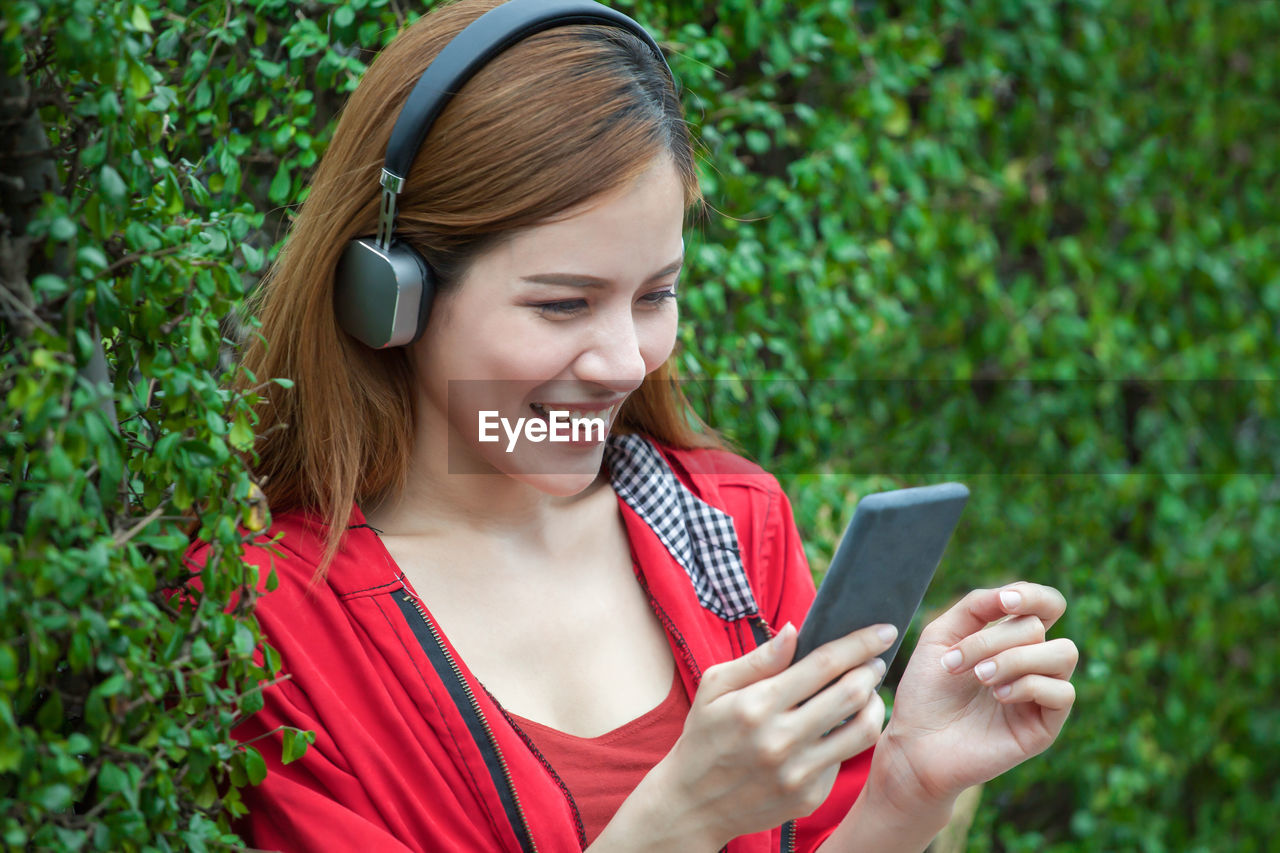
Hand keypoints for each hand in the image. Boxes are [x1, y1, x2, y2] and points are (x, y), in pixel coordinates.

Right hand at [597, 622, 894, 850]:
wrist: (692, 804)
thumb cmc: (704, 735)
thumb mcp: (715, 687)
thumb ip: (758, 660)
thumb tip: (794, 631)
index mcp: (757, 705)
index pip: (823, 664)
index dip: (860, 643)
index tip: (884, 630)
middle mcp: (780, 740)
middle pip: (851, 694)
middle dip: (872, 669)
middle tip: (875, 661)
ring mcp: (797, 772)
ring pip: (862, 730)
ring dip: (874, 704)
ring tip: (868, 693)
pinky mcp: (808, 796)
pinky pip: (844, 759)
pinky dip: (849, 736)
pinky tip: (839, 726)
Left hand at [875, 582, 1077, 806]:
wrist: (915, 743)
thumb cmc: (927, 691)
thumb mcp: (941, 636)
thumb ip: (974, 607)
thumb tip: (1010, 593)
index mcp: (1010, 639)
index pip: (1046, 605)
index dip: (1034, 595)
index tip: (1004, 602)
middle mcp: (1031, 663)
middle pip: (1038, 628)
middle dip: (993, 638)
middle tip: (957, 662)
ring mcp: (1041, 694)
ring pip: (1063, 653)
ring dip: (1015, 658)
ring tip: (980, 677)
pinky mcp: (1045, 725)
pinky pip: (1062, 692)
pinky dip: (1029, 685)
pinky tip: (998, 696)